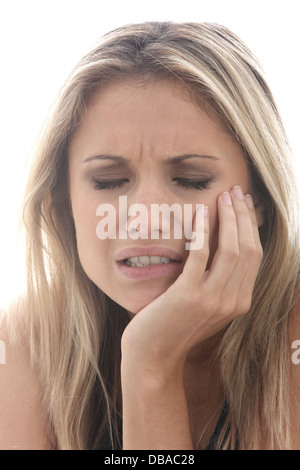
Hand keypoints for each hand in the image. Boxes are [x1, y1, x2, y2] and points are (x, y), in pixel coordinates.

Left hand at [121, 186, 262, 372]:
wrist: (153, 355)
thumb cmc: (176, 326)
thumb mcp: (208, 306)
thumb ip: (221, 283)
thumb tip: (224, 248)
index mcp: (240, 302)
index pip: (254, 255)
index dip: (250, 226)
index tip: (243, 204)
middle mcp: (232, 301)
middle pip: (247, 248)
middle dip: (243, 216)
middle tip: (235, 192)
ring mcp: (211, 299)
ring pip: (231, 249)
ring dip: (229, 218)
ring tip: (222, 197)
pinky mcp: (188, 295)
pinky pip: (200, 255)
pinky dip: (202, 231)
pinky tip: (198, 213)